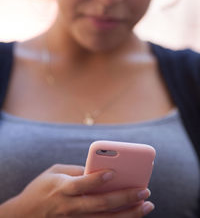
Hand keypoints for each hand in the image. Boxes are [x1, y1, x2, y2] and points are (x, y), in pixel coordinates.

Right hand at [2, 164, 154, 216]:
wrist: (24, 216)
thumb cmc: (41, 188)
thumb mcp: (54, 172)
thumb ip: (76, 170)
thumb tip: (99, 171)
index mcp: (63, 188)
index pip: (83, 184)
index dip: (98, 179)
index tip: (114, 172)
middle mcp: (70, 206)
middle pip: (101, 204)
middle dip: (125, 198)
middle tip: (144, 190)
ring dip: (129, 214)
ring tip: (147, 206)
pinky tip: (133, 216)